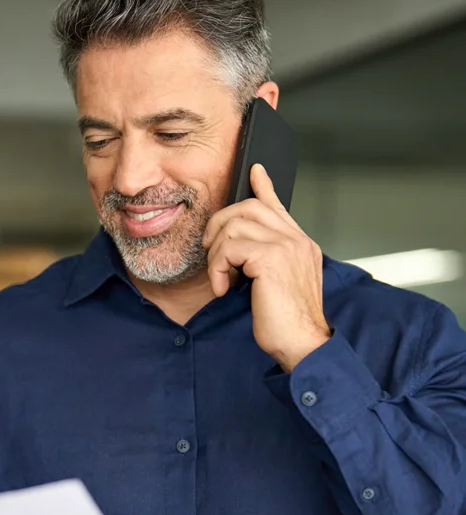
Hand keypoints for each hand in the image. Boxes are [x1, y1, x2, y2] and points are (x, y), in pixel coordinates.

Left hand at [203, 164, 330, 371]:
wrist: (303, 343)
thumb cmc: (287, 322)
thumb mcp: (276, 284)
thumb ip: (264, 261)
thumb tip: (240, 254)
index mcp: (299, 243)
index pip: (277, 206)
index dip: (264, 186)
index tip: (255, 171)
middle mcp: (296, 239)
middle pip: (247, 208)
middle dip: (219, 226)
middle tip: (212, 253)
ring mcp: (286, 246)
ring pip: (233, 226)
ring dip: (216, 254)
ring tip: (221, 279)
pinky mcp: (270, 259)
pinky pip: (229, 248)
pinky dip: (218, 268)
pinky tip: (224, 288)